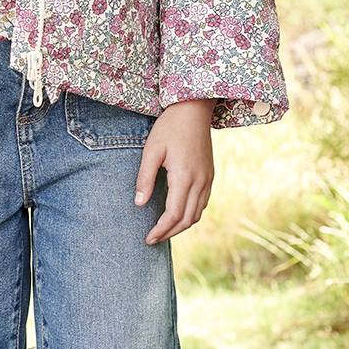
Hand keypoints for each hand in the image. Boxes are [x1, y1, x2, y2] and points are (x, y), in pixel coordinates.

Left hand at [136, 99, 214, 243]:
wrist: (194, 109)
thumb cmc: (169, 127)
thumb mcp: (151, 150)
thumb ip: (145, 178)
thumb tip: (139, 204)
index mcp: (185, 177)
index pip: (174, 214)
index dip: (161, 229)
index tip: (148, 238)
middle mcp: (200, 181)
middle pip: (187, 219)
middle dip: (170, 233)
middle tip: (153, 239)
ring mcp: (208, 179)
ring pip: (197, 214)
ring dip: (181, 226)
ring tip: (163, 230)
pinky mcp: (210, 175)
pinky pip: (203, 203)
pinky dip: (190, 215)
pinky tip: (178, 214)